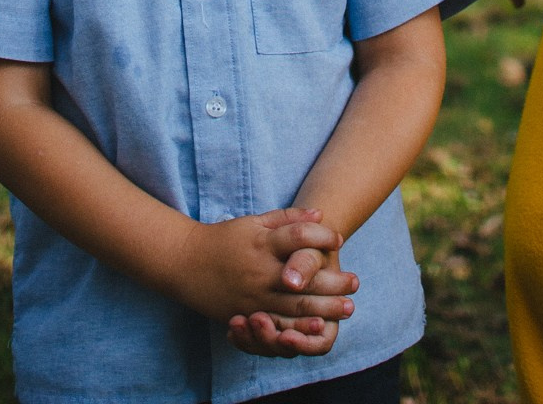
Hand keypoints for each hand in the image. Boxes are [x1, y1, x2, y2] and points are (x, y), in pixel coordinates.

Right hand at [177, 208, 354, 343]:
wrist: (186, 263)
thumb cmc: (224, 239)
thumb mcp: (253, 222)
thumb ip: (287, 219)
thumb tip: (320, 214)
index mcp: (262, 242)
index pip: (298, 237)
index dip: (321, 236)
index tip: (338, 239)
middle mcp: (260, 270)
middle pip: (303, 277)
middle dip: (333, 281)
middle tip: (356, 282)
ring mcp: (255, 296)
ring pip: (295, 306)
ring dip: (325, 308)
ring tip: (348, 307)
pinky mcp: (249, 314)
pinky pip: (279, 324)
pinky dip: (301, 328)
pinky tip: (319, 327)